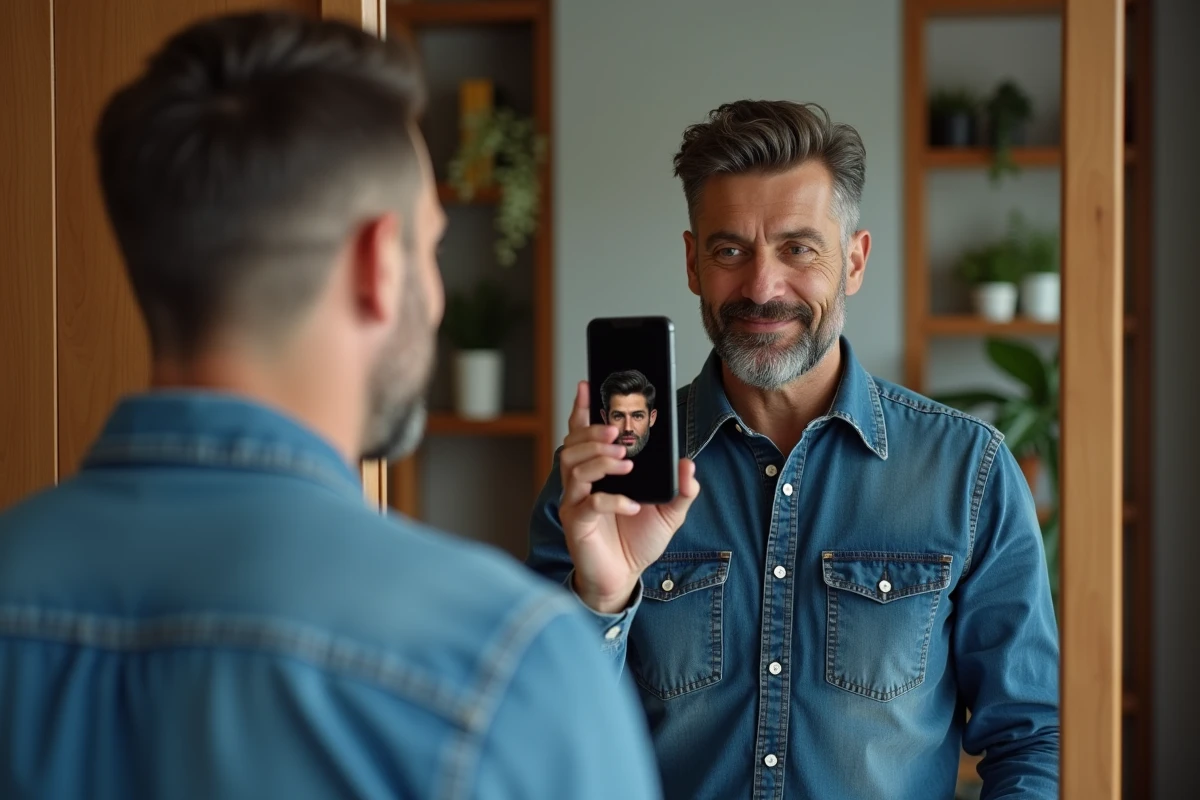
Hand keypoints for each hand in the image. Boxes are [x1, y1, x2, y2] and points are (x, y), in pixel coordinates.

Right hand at [558, 381, 700, 613]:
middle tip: (615, 432)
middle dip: (593, 434)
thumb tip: (688, 465)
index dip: (583, 410)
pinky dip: (611, 499)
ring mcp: (575, 502)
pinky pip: (588, 504)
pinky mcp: (576, 524)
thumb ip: (680, 489)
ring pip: (574, 468)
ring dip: (599, 459)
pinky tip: (631, 504)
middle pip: (573, 445)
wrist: (624, 579)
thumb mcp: (669, 513)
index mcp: (599, 472)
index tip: (587, 386)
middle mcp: (581, 483)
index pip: (584, 434)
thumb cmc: (638, 542)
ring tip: (624, 461)